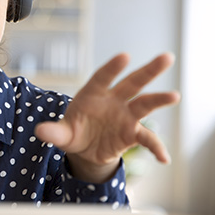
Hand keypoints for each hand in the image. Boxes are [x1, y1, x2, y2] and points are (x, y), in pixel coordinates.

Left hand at [34, 53, 179, 182]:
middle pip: (132, 83)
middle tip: (167, 57)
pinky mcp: (132, 133)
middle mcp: (113, 100)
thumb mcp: (61, 134)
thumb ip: (54, 132)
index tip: (124, 56)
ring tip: (174, 95)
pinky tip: (164, 159)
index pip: (103, 77)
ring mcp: (125, 116)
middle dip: (149, 71)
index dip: (113, 67)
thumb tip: (40, 132)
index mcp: (93, 94)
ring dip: (159, 99)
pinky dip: (156, 148)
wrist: (85, 149)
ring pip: (144, 104)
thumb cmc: (72, 132)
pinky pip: (147, 139)